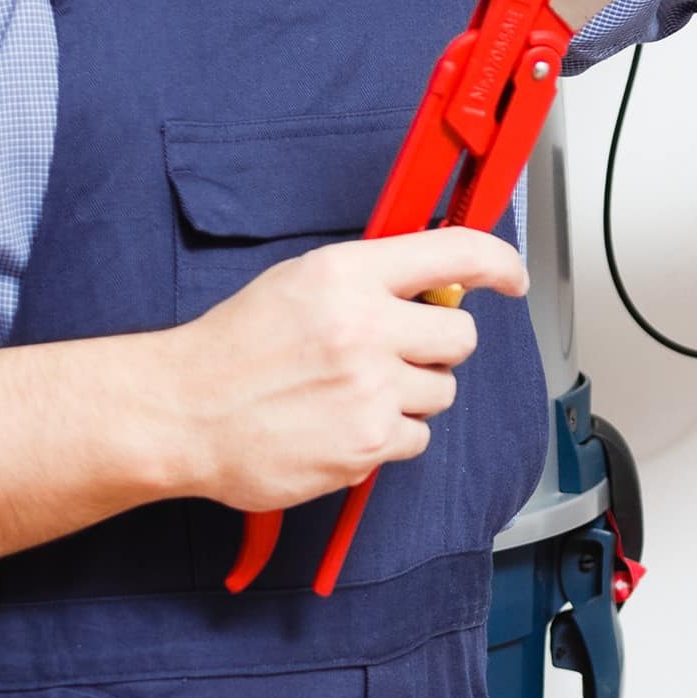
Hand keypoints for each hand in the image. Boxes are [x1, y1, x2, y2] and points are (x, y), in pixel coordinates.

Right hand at [162, 229, 528, 514]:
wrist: (186, 411)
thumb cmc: (236, 348)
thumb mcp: (299, 282)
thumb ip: (368, 279)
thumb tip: (431, 286)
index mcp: (346, 274)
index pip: (454, 254)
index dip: (497, 263)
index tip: (510, 277)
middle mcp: (364, 326)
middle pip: (460, 336)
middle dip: (437, 347)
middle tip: (396, 353)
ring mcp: (368, 389)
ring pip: (441, 392)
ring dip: (410, 396)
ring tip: (353, 393)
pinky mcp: (365, 444)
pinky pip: (416, 439)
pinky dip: (388, 437)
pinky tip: (344, 424)